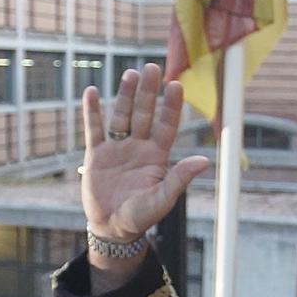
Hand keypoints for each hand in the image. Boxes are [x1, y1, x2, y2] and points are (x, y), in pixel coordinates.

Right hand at [79, 63, 211, 251]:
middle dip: (148, 92)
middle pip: (144, 114)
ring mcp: (118, 148)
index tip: (175, 85)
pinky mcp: (97, 154)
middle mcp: (139, 147)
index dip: (171, 106)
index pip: (167, 125)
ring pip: (122, 116)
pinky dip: (93, 111)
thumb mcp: (162, 199)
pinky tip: (92, 92)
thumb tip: (203, 161)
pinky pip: (94, 129)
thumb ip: (179, 179)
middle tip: (152, 68)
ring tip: (130, 74)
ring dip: (125, 96)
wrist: (112, 227)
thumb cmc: (141, 216)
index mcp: (157, 156)